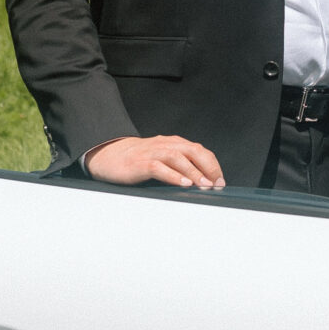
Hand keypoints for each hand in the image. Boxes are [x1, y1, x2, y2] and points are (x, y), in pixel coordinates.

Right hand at [85, 134, 224, 189]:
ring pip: (178, 158)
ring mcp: (153, 152)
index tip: (221, 181)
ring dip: (194, 172)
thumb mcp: (162, 159)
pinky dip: (173, 176)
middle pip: (194, 151)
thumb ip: (179, 165)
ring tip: (204, 185)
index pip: (200, 151)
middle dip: (209, 167)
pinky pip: (160, 167)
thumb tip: (201, 184)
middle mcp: (166, 145)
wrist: (107, 155)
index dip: (213, 165)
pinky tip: (183, 184)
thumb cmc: (138, 160)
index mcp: (173, 143)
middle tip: (217, 184)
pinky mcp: (140, 163)